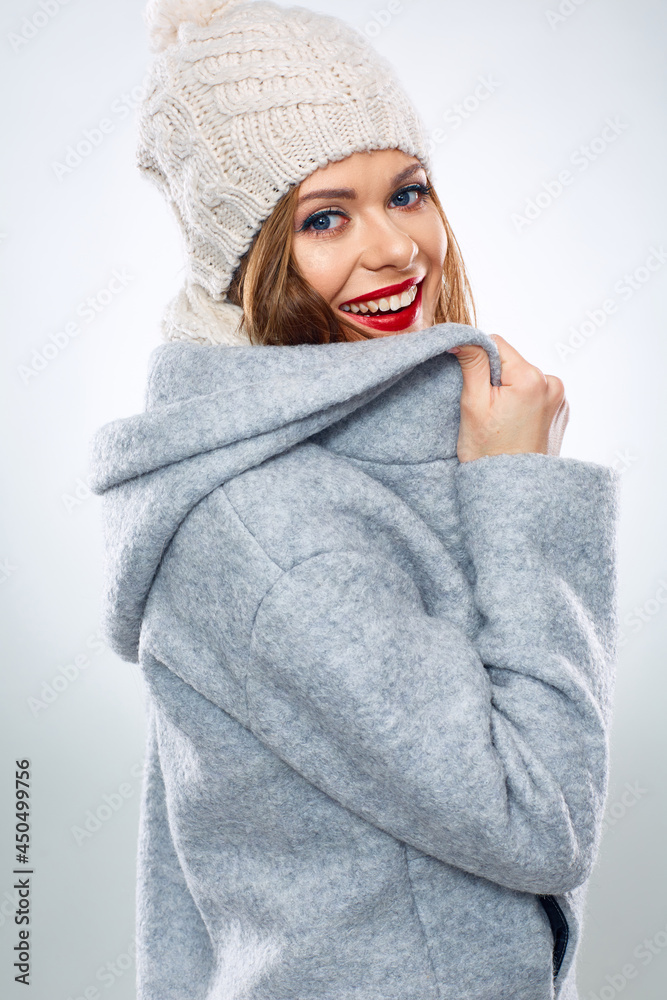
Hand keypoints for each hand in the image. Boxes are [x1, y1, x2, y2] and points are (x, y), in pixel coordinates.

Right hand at [447, 335, 569, 462]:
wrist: (512, 492)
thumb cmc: (488, 452)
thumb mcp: (473, 404)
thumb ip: (472, 364)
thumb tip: (464, 337)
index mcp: (532, 378)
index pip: (496, 344)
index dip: (478, 359)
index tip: (471, 384)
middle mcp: (553, 384)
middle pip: (512, 362)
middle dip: (496, 378)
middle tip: (486, 409)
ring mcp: (560, 399)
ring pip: (524, 378)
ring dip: (510, 390)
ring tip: (502, 420)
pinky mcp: (561, 412)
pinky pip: (536, 395)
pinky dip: (523, 403)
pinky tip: (515, 425)